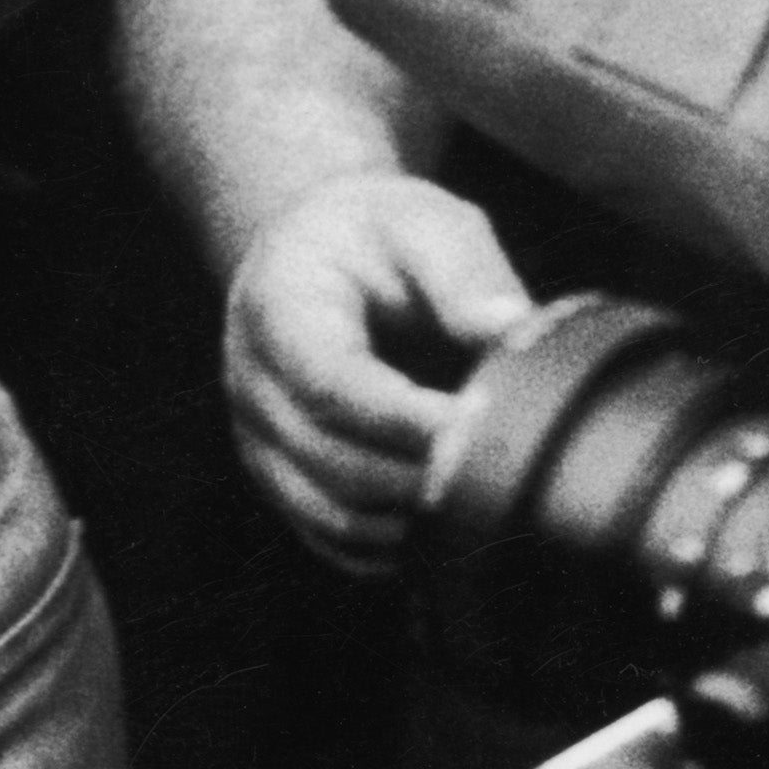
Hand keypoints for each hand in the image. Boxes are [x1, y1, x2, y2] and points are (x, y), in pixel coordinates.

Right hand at [221, 165, 537, 569]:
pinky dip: (390, 547)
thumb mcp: (422, 221)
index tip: (481, 427)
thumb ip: (465, 272)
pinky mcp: (282, 478)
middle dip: (423, 474)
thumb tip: (515, 332)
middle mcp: (252, 383)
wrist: (311, 251)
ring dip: (411, 518)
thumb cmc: (372, 234)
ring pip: (331, 511)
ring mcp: (259, 439)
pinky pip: (330, 538)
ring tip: (485, 499)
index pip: (333, 383)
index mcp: (277, 308)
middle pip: (333, 459)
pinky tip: (445, 525)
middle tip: (506, 470)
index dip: (406, 419)